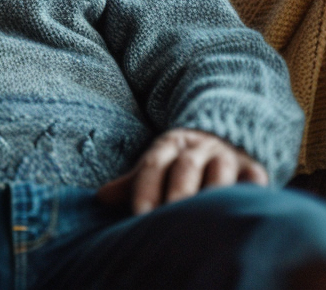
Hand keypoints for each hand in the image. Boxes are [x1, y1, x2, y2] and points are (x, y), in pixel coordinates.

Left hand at [97, 128, 268, 214]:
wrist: (223, 136)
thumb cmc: (181, 162)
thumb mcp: (157, 165)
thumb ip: (133, 183)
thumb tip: (100, 198)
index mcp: (168, 145)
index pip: (153, 165)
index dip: (145, 188)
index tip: (140, 215)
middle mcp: (197, 148)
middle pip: (185, 168)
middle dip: (178, 193)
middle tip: (172, 218)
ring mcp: (226, 156)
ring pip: (221, 170)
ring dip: (214, 192)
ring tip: (208, 219)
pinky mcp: (253, 167)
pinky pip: (255, 177)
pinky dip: (252, 189)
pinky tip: (246, 205)